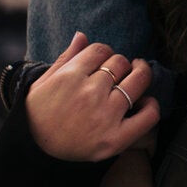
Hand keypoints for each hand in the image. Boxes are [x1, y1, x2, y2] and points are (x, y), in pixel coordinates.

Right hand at [25, 32, 158, 160]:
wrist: (34, 151)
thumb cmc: (38, 115)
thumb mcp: (42, 83)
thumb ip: (66, 58)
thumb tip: (82, 35)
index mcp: (70, 77)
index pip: (100, 49)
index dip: (104, 52)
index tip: (103, 61)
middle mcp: (89, 94)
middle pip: (120, 62)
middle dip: (120, 63)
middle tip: (118, 71)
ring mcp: (105, 116)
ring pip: (137, 81)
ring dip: (140, 74)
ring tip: (137, 75)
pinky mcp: (116, 139)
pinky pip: (148, 116)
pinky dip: (152, 106)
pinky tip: (144, 102)